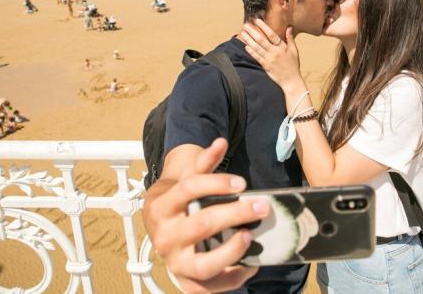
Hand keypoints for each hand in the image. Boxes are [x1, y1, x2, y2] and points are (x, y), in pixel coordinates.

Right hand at [143, 138, 270, 292]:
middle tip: (262, 206)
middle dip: (236, 214)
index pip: (189, 189)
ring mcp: (175, 262)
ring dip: (231, 251)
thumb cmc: (179, 199)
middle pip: (202, 224)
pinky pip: (209, 288)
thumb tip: (221, 142)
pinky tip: (250, 263)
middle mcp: (165, 236)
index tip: (242, 182)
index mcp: (163, 205)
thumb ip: (204, 162)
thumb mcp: (186, 178)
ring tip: (250, 236)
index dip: (217, 183)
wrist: (160, 224)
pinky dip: (232, 279)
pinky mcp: (186, 281)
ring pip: (204, 264)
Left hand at [241, 19, 303, 91]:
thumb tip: (289, 27)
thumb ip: (290, 38)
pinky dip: (251, 52)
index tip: (257, 21)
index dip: (264, 27)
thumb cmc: (293, 65)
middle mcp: (275, 52)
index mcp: (282, 47)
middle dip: (252, 32)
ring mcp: (269, 60)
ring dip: (249, 40)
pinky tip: (246, 46)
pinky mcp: (265, 66)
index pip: (272, 35)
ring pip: (257, 48)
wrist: (291, 81)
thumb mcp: (294, 51)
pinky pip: (257, 58)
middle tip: (245, 25)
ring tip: (243, 34)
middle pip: (261, 40)